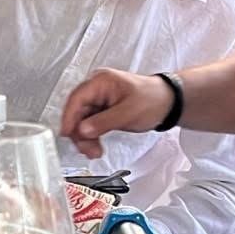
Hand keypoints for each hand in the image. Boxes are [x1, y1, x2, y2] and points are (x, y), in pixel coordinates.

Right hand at [59, 68, 175, 158]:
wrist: (168, 102)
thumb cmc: (152, 100)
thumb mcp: (128, 113)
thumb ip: (103, 122)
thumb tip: (82, 130)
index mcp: (101, 82)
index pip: (77, 98)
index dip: (69, 117)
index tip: (67, 134)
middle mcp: (96, 89)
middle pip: (77, 111)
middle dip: (79, 132)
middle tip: (86, 149)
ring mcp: (99, 99)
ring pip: (82, 120)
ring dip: (85, 137)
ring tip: (94, 152)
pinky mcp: (102, 110)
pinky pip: (90, 124)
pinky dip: (91, 136)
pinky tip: (96, 147)